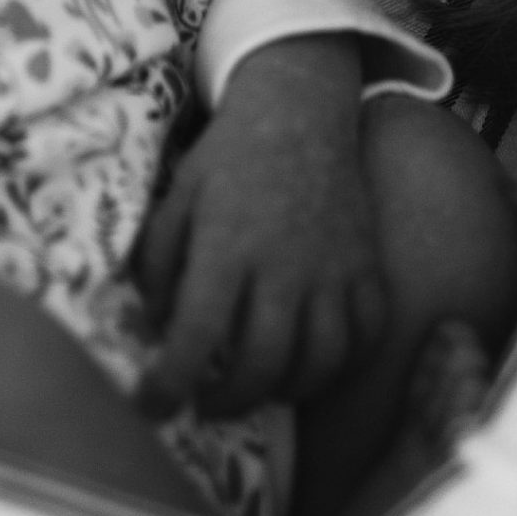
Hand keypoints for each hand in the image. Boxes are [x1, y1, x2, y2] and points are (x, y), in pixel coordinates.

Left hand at [135, 35, 386, 418]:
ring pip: (319, 363)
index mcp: (227, 243)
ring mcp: (333, 268)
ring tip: (255, 387)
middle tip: (204, 403)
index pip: (197, 333)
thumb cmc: (229, 156)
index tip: (150, 406)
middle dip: (228, 402)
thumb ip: (157, 262)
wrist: (299, 108)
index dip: (169, 383)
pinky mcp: (366, 267)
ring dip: (282, 392)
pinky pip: (366, 339)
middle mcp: (284, 264)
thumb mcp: (178, 196)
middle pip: (263, 365)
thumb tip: (150, 327)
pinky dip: (340, 368)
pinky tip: (309, 365)